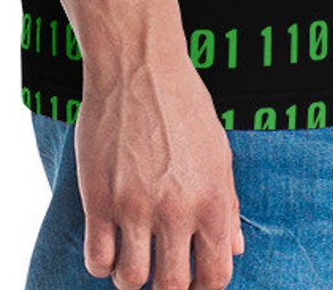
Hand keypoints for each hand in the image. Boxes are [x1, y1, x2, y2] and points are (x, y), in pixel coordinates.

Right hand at [74, 56, 245, 289]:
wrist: (138, 65)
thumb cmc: (183, 103)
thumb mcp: (218, 150)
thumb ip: (228, 203)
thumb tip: (235, 247)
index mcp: (213, 198)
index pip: (216, 274)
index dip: (205, 287)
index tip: (194, 281)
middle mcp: (176, 208)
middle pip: (172, 287)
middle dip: (167, 288)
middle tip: (160, 273)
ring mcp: (135, 205)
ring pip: (130, 280)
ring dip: (131, 278)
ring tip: (132, 258)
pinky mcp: (98, 197)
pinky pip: (97, 259)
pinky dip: (102, 262)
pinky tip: (108, 243)